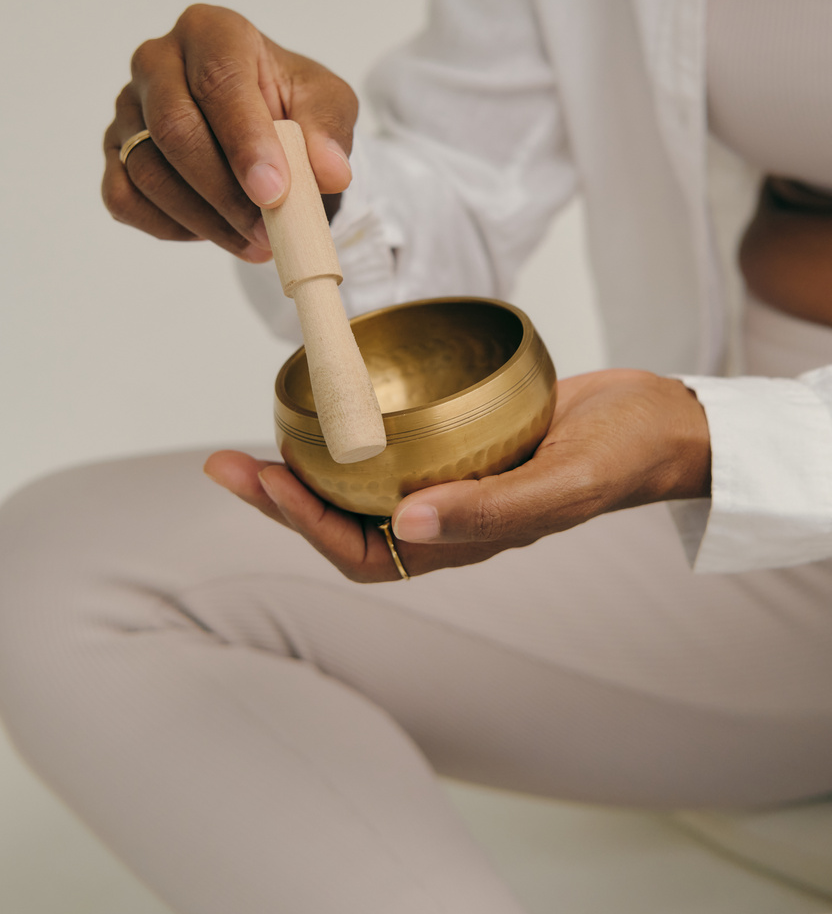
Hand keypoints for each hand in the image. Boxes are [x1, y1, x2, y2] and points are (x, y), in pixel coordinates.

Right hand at [102, 5, 357, 260]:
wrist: (263, 130)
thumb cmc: (290, 105)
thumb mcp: (327, 104)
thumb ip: (329, 131)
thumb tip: (331, 173)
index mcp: (212, 32)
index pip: (220, 81)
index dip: (246, 140)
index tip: (274, 191)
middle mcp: (158, 61)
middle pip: (174, 127)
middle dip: (224, 191)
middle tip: (266, 231)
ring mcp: (128, 108)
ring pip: (148, 171)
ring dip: (205, 219)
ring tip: (256, 242)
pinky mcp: (115, 153)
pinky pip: (125, 199)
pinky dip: (171, 226)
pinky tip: (217, 232)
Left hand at [203, 369, 710, 580]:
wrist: (665, 420)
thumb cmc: (625, 454)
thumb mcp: (566, 481)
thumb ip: (492, 511)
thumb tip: (405, 529)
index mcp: (465, 541)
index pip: (364, 551)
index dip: (305, 524)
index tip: (262, 479)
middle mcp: (448, 515)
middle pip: (346, 520)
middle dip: (283, 499)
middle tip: (228, 462)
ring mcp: (453, 476)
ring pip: (361, 484)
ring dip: (308, 466)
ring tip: (259, 436)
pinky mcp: (462, 438)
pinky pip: (393, 444)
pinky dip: (352, 431)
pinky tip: (331, 403)